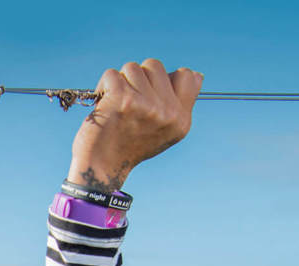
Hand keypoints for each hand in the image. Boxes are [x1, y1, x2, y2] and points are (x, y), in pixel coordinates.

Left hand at [68, 58, 202, 191]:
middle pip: (155, 66)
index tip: (150, 92)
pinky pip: (112, 74)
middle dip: (138, 78)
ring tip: (115, 103)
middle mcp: (167, 112)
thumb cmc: (129, 146)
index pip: (187, 76)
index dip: (166, 77)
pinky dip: (103, 85)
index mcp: (181, 119)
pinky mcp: (123, 99)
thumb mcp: (165, 131)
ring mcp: (146, 105)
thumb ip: (180, 104)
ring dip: (120, 82)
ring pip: (132, 68)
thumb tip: (196, 74)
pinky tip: (103, 103)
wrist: (101, 166)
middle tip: (129, 100)